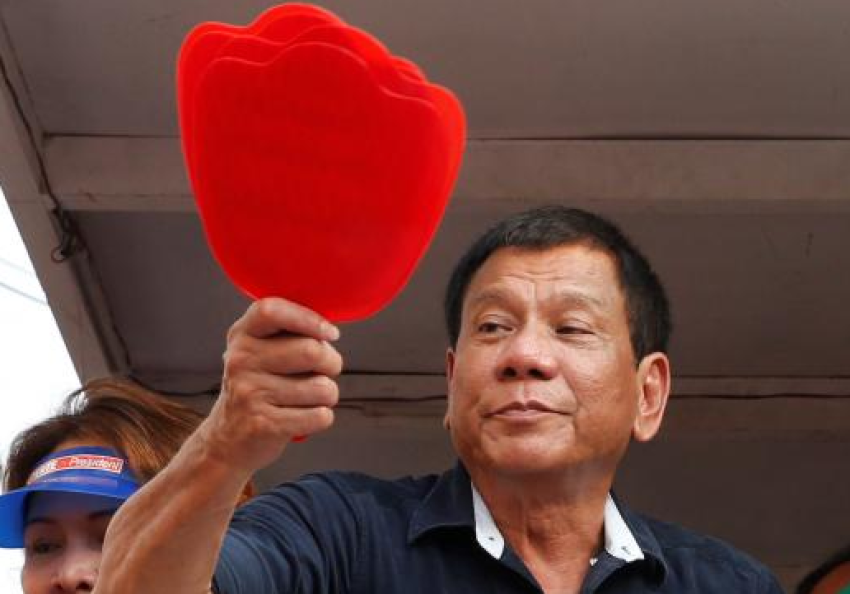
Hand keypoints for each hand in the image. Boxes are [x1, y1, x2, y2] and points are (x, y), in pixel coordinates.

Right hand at [198, 297, 341, 473]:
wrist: (227, 439)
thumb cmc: (258, 388)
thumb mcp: (260, 351)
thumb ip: (289, 333)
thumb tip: (328, 332)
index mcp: (243, 335)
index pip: (272, 311)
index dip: (309, 319)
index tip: (329, 333)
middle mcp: (241, 360)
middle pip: (311, 350)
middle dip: (331, 362)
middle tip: (324, 371)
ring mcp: (249, 393)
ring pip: (322, 387)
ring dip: (327, 394)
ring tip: (308, 398)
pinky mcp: (264, 425)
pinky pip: (320, 416)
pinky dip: (321, 417)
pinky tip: (302, 416)